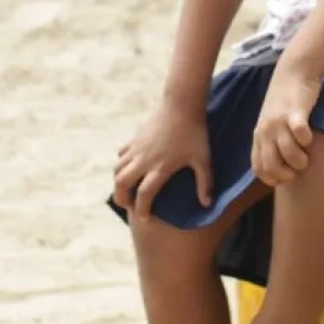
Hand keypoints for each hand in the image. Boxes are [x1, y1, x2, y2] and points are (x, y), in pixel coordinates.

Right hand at [114, 101, 213, 219]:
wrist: (182, 105)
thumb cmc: (195, 133)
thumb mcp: (203, 159)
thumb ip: (204, 182)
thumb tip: (207, 204)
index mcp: (160, 168)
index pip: (144, 195)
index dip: (142, 210)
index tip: (145, 219)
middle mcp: (144, 160)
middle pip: (122, 184)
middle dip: (122, 198)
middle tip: (129, 206)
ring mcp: (137, 148)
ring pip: (117, 169)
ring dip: (118, 182)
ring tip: (126, 189)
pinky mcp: (134, 138)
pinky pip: (121, 155)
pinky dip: (121, 164)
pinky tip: (129, 167)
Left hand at [251, 63, 320, 187]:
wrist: (293, 71)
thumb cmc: (284, 100)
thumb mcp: (270, 122)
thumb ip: (270, 141)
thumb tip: (279, 166)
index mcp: (259, 135)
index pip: (258, 168)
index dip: (272, 179)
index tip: (286, 176)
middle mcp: (266, 130)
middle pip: (271, 165)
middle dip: (286, 174)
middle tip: (297, 169)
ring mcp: (279, 121)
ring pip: (288, 153)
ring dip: (300, 160)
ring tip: (306, 155)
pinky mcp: (296, 112)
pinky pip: (300, 134)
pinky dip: (307, 140)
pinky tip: (309, 136)